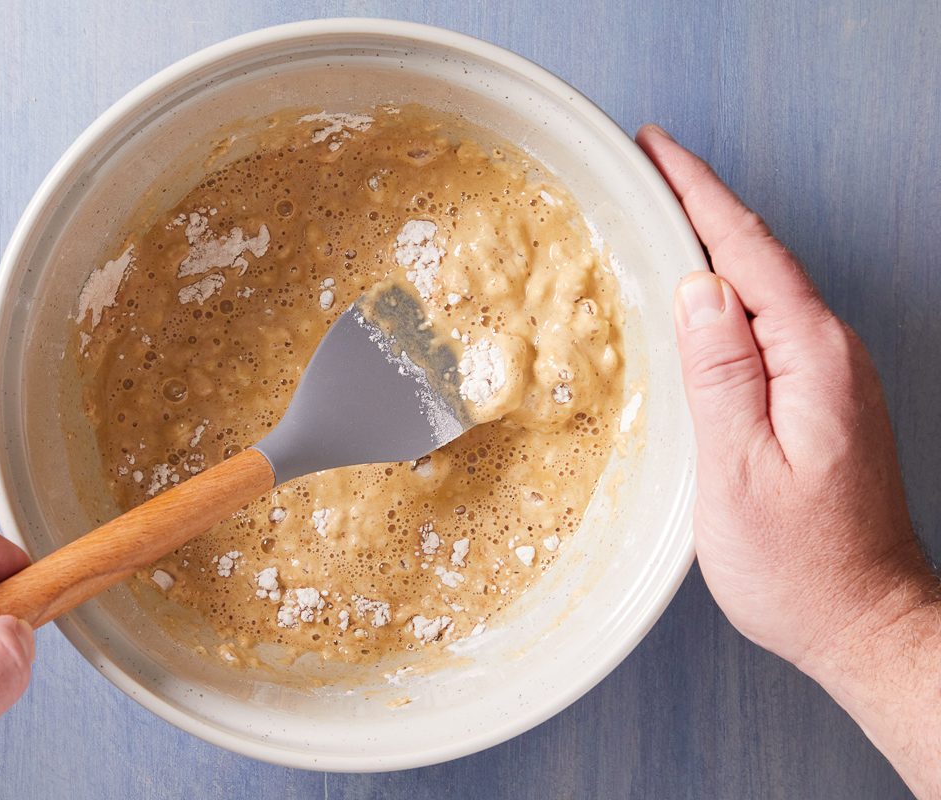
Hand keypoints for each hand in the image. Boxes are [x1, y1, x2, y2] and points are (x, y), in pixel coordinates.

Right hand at [637, 124, 940, 793]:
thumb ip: (720, 374)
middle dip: (703, 205)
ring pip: (764, 291)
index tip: (655, 148)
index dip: (699, 193)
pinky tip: (700, 301)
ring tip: (662, 216)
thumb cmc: (799, 566)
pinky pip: (768, 328)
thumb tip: (698, 289)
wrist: (866, 624)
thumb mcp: (739, 471)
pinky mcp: (823, 404)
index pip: (748, 252)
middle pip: (760, 258)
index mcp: (813, 360)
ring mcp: (832, 380)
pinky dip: (728, 298)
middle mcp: (832, 357)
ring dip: (714, 247)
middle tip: (648, 168)